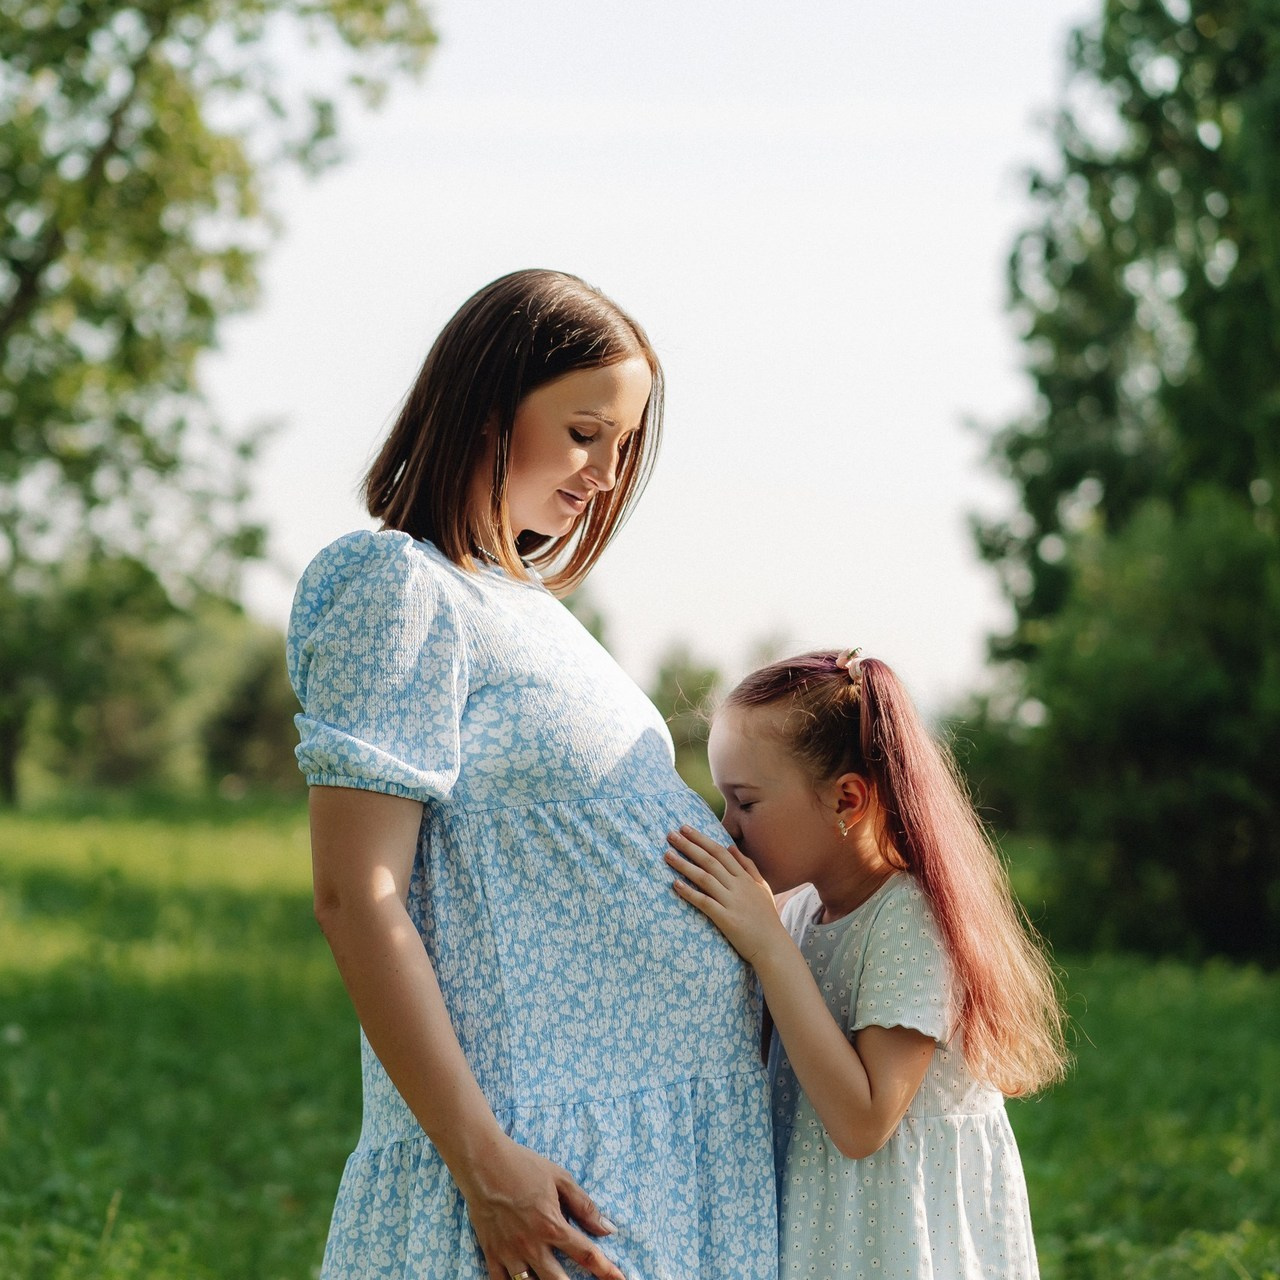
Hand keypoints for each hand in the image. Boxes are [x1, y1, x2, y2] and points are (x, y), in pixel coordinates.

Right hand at [456, 1134, 623, 1279]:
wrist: (483, 1162)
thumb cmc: (524, 1166)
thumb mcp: (560, 1178)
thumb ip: (584, 1206)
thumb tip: (607, 1229)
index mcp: (552, 1225)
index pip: (586, 1255)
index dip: (607, 1270)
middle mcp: (532, 1245)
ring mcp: (510, 1252)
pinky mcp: (491, 1253)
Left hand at [665, 826, 787, 966]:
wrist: (773, 947)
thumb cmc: (766, 918)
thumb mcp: (762, 887)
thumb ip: (748, 866)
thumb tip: (731, 848)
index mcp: (745, 878)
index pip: (720, 852)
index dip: (701, 839)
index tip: (685, 828)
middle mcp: (738, 886)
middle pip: (710, 861)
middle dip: (689, 846)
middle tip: (671, 835)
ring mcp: (732, 902)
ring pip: (705, 878)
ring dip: (684, 865)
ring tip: (667, 855)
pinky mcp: (727, 919)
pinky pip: (705, 902)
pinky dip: (690, 892)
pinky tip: (675, 884)